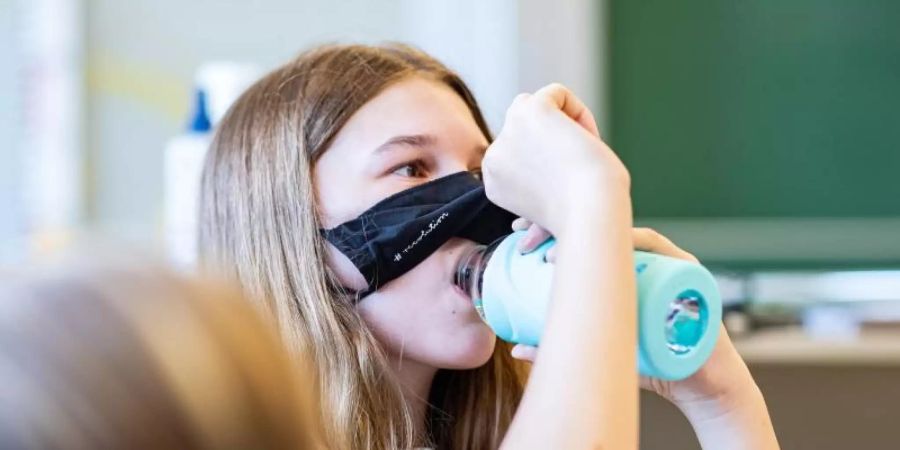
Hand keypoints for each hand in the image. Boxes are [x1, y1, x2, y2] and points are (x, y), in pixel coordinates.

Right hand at [482, 83, 629, 236]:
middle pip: (526, 129)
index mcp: (494, 182)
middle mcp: (494, 158)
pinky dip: (578, 111)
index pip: (520, 152)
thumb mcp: (547, 205)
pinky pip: (555, 93)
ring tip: (582, 151)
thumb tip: (521, 209)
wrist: (590, 214)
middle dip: (555, 142)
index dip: (550, 162)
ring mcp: (508, 132)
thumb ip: (533, 188)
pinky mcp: (528, 111)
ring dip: (564, 124)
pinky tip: (586, 138)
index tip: (567, 186)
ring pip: (536, 107)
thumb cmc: (581, 216)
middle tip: (579, 168)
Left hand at [508, 224, 759, 413]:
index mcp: (621, 266)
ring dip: (589, 235)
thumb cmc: (653, 362)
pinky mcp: (689, 273)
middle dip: (560, 223)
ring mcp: (667, 261)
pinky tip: (608, 248)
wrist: (700, 386)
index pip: (583, 235)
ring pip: (624, 235)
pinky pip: (663, 250)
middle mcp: (643, 257)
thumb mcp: (600, 349)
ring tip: (553, 254)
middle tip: (526, 237)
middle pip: (599, 227)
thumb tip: (514, 348)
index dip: (549, 226)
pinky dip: (636, 243)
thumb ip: (563, 344)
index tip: (517, 232)